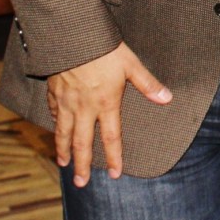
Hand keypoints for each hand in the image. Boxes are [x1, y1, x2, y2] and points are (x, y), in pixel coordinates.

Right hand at [47, 42, 171, 186]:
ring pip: (63, 132)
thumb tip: (167, 98)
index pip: (111, 137)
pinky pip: (53, 113)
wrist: (73, 36)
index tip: (116, 174)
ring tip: (64, 164)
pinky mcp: (53, 92)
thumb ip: (148, 84)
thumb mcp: (131, 64)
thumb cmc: (105, 49)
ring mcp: (66, 101)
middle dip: (82, 165)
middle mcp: (84, 108)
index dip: (114, 157)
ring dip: (63, 150)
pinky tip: (55, 129)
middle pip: (82, 142)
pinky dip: (54, 124)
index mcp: (105, 103)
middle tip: (80, 183)